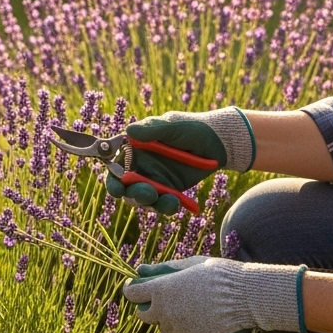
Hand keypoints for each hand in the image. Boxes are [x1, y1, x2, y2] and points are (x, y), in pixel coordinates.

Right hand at [105, 107, 255, 214]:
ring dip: (151, 202)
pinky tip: (176, 203)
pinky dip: (166, 206)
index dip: (113, 179)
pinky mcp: (169, 190)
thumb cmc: (192, 128)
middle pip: (126, 188)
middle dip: (134, 194)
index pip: (116, 167)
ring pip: (143, 199)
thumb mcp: (172, 126)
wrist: (218, 142)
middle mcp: (141, 166)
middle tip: (147, 194)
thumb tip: (129, 131)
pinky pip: (162, 203)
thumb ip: (151, 130)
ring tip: (168, 200)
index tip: (118, 188)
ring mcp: (154, 180)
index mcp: (134, 149)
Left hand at [122, 256, 305, 332]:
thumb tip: (141, 269)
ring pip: (164, 327)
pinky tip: (199, 320)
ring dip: (169, 320)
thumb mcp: (190, 264)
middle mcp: (165, 311)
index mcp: (161, 290)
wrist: (246, 297)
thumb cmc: (219, 274)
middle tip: (160, 302)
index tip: (134, 289)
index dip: (132, 291)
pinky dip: (186, 330)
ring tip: (188, 308)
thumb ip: (164, 269)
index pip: (132, 294)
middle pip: (143, 315)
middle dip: (147, 309)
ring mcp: (177, 329)